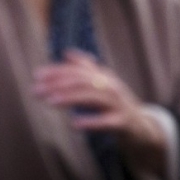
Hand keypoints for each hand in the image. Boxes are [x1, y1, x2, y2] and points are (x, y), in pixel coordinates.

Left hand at [34, 49, 166, 175]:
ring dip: (69, 98)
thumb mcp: (102, 84)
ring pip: (92, 97)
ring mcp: (119, 103)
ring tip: (50, 102)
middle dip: (57, 84)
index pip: (76, 70)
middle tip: (36, 91)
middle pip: (81, 81)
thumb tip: (67, 52)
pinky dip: (91, 122)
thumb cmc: (116, 104)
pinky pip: (107, 121)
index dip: (55, 71)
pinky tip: (74, 124)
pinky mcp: (124, 122)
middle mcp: (111, 86)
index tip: (36, 76)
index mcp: (103, 76)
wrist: (143, 127)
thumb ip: (85, 68)